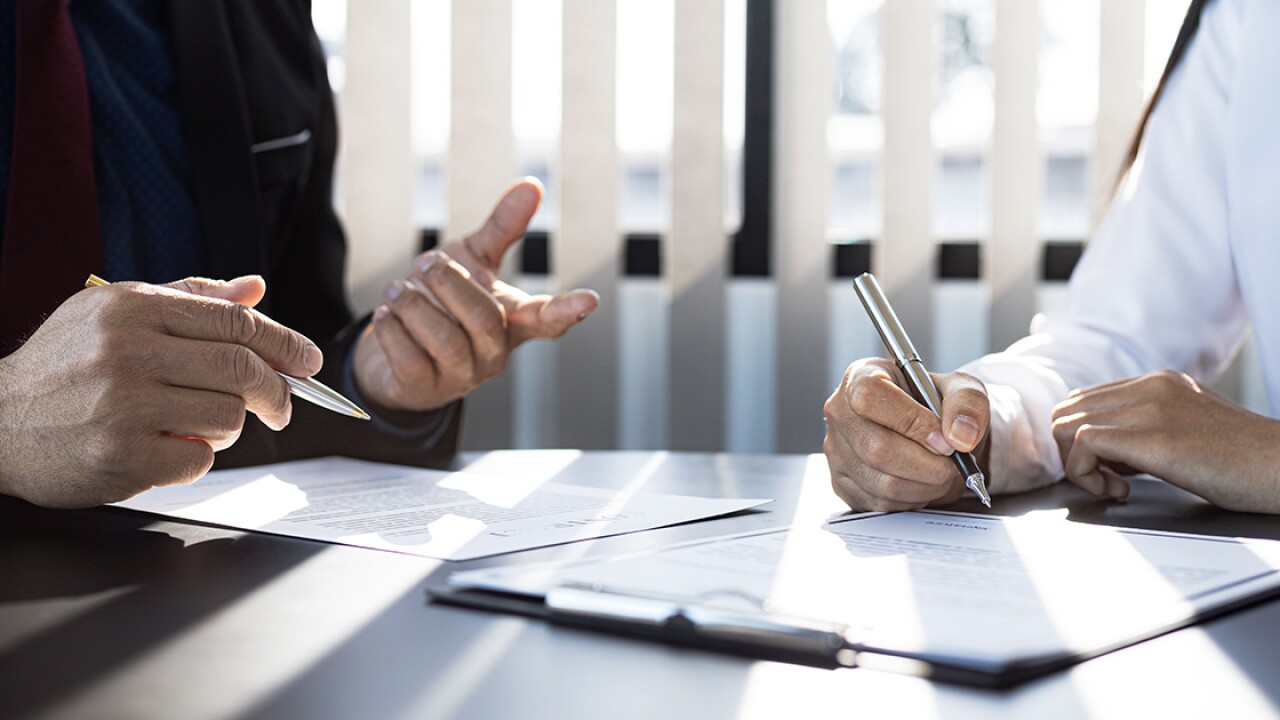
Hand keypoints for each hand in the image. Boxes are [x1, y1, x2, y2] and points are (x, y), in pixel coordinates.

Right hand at [0, 276, 320, 507]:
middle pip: (243, 369)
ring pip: (228, 417)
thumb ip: (188, 298)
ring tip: (195, 424)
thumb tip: (253, 288)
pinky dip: (195, 458)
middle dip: (278, 391)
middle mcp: (129, 352)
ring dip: (228, 427)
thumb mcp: (113, 312)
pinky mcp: (121, 457)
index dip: (286, 343)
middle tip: (283, 407)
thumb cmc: (62, 365)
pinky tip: (164, 448)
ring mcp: (124, 406)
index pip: (236, 322)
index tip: (309, 361)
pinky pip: (199, 460)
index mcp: (133, 308)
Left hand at [353, 178, 598, 411]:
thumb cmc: (444, 304)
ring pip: (446, 341)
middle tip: (425, 263)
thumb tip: (533, 185)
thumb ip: (504, 228)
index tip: (589, 300)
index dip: (567, 310)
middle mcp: (493, 353)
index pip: (547, 319)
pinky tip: (387, 313)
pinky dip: (394, 330)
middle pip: (484, 320)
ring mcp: (461, 376)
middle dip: (451, 284)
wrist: (397, 355)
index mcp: (512, 321)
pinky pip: (410, 360)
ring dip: (416, 307)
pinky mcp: (424, 389)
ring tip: (396, 289)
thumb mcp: (474, 261)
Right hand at [823, 358, 990, 510]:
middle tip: (953, 463)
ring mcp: (837, 451)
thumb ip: (967, 403)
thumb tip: (960, 435)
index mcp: (862, 376)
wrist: (933, 434)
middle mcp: (841, 413)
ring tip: (943, 473)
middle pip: (875, 447)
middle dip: (927, 464)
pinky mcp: (842, 484)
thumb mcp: (962, 390)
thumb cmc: (939, 406)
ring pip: (882, 482)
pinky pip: (881, 502)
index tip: (944, 438)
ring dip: (925, 485)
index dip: (910, 420)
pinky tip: (923, 482)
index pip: (871, 396)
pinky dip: (913, 499)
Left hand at [1052, 369, 1279, 511]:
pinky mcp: (1154, 438)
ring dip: (1077, 465)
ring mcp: (1150, 408)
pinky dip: (1086, 475)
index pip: (1084, 400)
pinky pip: (1083, 444)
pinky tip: (1120, 491)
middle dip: (1073, 452)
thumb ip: (1145, 430)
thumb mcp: (1187, 430)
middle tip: (1108, 479)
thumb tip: (1106, 454)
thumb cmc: (1244, 462)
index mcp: (1157, 383)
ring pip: (1065, 424)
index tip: (1109, 468)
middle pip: (1066, 410)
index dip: (1082, 439)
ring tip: (1115, 486)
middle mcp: (1149, 387)